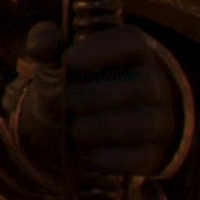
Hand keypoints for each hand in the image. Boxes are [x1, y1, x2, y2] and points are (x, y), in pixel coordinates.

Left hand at [17, 22, 186, 177]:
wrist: (74, 123)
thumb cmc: (70, 82)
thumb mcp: (56, 59)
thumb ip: (46, 44)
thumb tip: (41, 45)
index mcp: (132, 52)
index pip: (132, 41)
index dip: (103, 49)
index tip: (70, 59)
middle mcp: (154, 84)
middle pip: (142, 86)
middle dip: (95, 96)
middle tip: (69, 101)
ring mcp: (158, 121)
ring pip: (143, 124)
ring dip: (99, 128)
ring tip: (75, 129)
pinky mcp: (151, 155)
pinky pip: (139, 158)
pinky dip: (106, 158)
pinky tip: (84, 153)